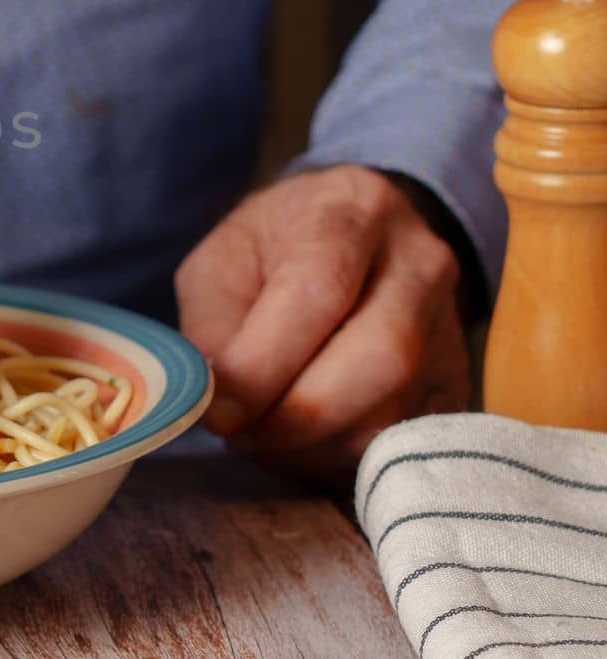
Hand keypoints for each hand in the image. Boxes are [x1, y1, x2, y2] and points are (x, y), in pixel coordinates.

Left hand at [175, 165, 470, 479]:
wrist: (354, 242)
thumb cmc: (274, 251)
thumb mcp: (221, 262)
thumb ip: (211, 325)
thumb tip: (218, 400)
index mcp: (353, 211)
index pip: (320, 292)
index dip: (265, 364)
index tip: (220, 410)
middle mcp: (420, 262)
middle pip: (377, 358)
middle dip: (296, 416)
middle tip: (240, 435)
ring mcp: (449, 325)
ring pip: (394, 411)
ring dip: (315, 445)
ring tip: (263, 436)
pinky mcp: (456, 382)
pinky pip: (403, 440)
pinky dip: (342, 457)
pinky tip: (302, 443)